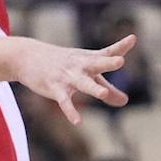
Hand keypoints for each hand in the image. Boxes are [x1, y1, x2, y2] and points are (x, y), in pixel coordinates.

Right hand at [11, 35, 133, 124]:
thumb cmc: (62, 64)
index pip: (107, 52)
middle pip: (97, 64)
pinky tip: (77, 121)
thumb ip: (107, 88)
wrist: (27, 56)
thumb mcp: (85, 73)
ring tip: (103, 95)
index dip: (121, 47)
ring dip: (93, 88)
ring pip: (82, 83)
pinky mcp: (55, 88)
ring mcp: (67, 77)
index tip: (133, 38)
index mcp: (88, 60)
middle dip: (108, 63)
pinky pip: (64, 101)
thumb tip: (125, 101)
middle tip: (120, 61)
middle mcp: (80, 66)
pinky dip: (70, 111)